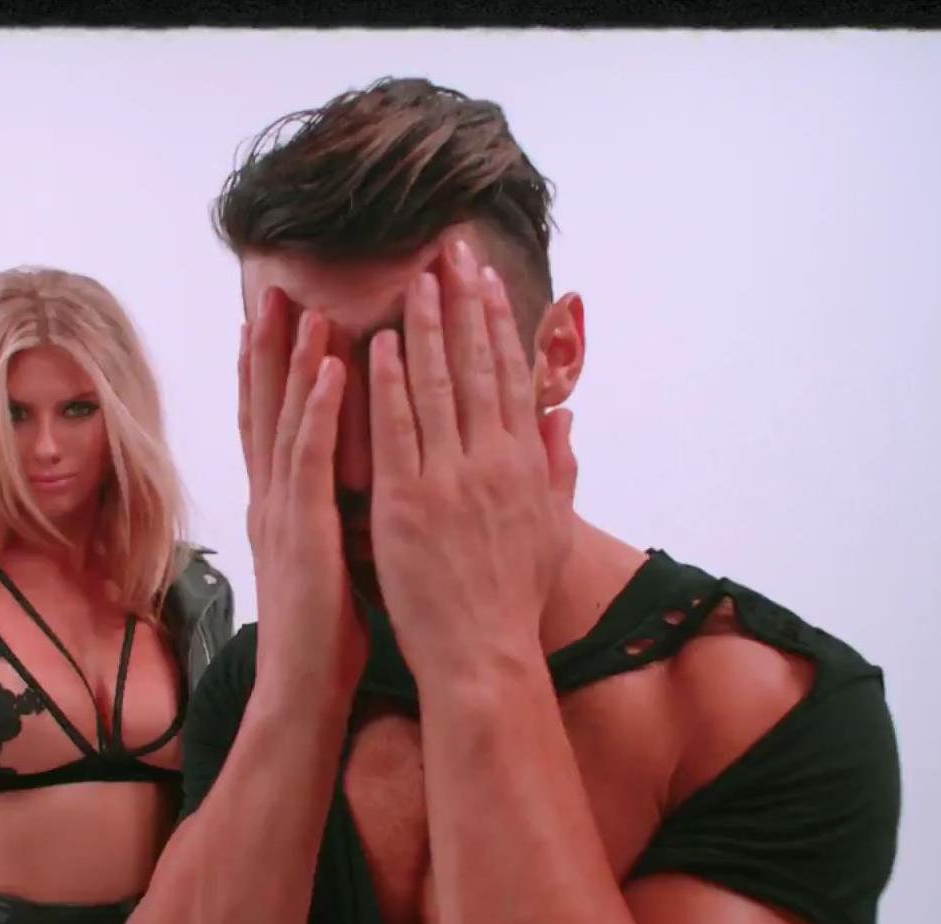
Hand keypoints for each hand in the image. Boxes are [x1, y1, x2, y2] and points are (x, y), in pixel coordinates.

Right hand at [239, 286, 367, 710]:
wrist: (302, 690)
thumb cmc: (326, 635)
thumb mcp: (332, 561)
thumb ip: (335, 517)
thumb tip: (352, 490)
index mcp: (282, 506)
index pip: (274, 423)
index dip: (273, 370)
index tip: (278, 318)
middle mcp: (273, 499)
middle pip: (266, 407)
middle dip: (268, 346)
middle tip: (272, 287)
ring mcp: (282, 512)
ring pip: (285, 420)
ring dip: (293, 360)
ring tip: (303, 305)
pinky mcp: (302, 531)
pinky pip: (311, 459)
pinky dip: (319, 410)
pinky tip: (332, 369)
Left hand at [365, 240, 579, 671]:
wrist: (483, 655)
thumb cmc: (512, 601)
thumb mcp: (553, 531)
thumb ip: (560, 470)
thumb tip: (564, 419)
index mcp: (524, 465)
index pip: (511, 377)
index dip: (499, 322)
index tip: (486, 279)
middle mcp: (492, 462)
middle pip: (479, 366)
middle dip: (465, 303)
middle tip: (451, 250)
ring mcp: (450, 480)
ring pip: (438, 387)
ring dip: (426, 327)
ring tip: (415, 278)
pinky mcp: (408, 503)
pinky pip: (396, 431)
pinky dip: (387, 385)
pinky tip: (376, 345)